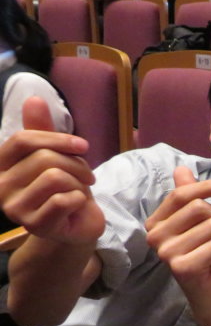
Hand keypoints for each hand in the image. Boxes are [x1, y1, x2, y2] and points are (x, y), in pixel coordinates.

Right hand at [0, 97, 102, 245]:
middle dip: (76, 165)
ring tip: (79, 191)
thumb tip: (34, 99)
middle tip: (87, 177)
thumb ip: (42, 131)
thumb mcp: (55, 157)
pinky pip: (64, 200)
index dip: (57, 139)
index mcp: (1, 166)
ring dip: (78, 184)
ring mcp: (14, 209)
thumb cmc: (65, 189)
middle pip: (44, 159)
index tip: (83, 146)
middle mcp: (0, 187)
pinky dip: (79, 201)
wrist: (78, 226)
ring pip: (55, 178)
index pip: (23, 140)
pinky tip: (76, 207)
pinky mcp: (34, 226)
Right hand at [145, 166, 210, 324]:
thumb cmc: (205, 256)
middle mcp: (154, 236)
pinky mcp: (181, 267)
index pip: (181, 194)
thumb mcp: (199, 223)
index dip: (208, 186)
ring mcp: (165, 252)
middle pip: (199, 207)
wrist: (210, 294)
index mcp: (155, 222)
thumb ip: (189, 198)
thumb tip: (181, 168)